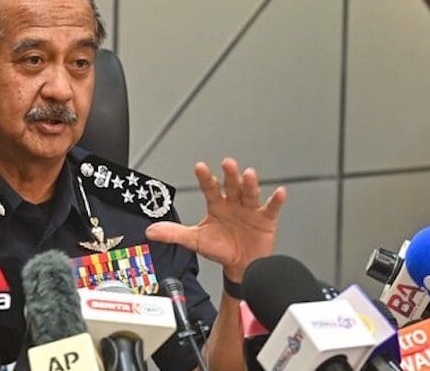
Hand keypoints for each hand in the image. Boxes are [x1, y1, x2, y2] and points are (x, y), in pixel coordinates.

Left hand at [145, 158, 286, 280]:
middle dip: (230, 175)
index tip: (200, 167)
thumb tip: (151, 231)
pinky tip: (278, 192)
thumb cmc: (219, 248)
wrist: (241, 265)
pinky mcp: (266, 219)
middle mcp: (233, 202)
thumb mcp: (195, 240)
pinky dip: (276, 200)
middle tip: (227, 163)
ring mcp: (250, 209)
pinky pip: (271, 208)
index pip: (209, 188)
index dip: (205, 178)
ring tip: (249, 174)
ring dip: (250, 184)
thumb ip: (174, 233)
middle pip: (231, 186)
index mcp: (216, 204)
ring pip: (250, 193)